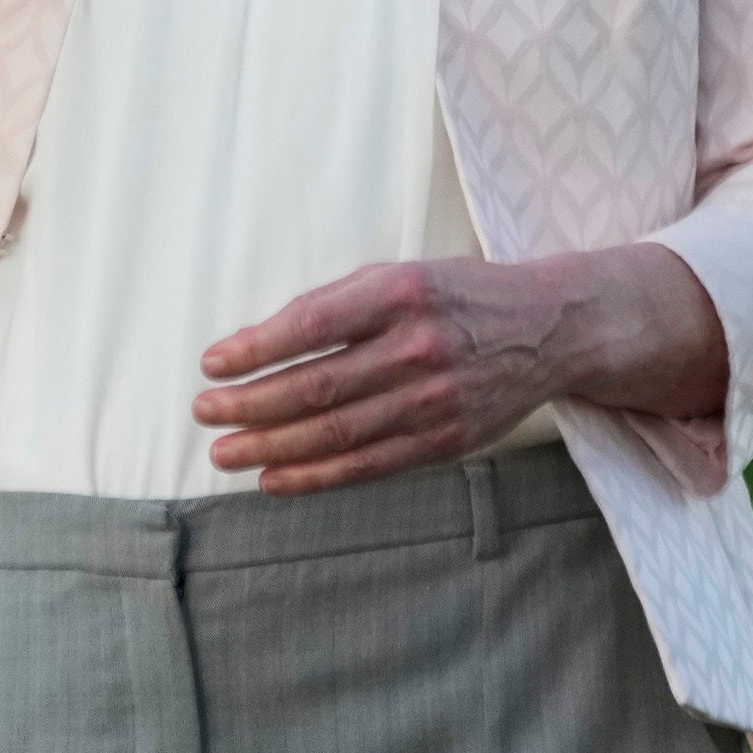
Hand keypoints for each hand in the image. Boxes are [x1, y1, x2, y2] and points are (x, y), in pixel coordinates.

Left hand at [190, 246, 726, 494]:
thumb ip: (337, 305)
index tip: (211, 362)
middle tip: (204, 412)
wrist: (547, 328)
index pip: (311, 325)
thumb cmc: (455, 296)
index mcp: (401, 293)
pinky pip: (368, 465)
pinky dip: (315, 476)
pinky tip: (274, 477)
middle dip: (251, 404)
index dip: (254, 349)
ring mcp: (435, 401)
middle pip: (317, 387)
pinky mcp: (446, 441)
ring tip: (225, 451)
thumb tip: (257, 344)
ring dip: (271, 447)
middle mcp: (418, 348)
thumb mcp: (400, 275)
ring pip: (336, 434)